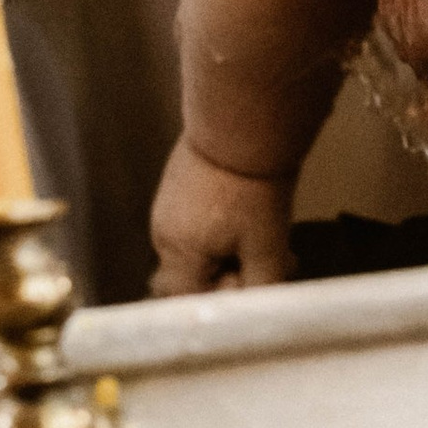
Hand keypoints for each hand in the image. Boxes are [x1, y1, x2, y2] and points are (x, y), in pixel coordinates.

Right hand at [150, 139, 295, 295]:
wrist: (245, 117)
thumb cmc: (254, 187)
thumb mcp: (265, 245)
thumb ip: (260, 286)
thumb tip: (260, 310)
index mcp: (177, 251)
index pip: (188, 302)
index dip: (223, 299)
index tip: (254, 277)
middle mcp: (162, 230)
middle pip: (191, 276)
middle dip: (227, 275)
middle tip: (265, 257)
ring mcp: (168, 202)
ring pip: (197, 248)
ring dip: (228, 249)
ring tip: (262, 231)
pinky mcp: (179, 181)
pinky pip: (196, 221)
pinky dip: (221, 226)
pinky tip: (250, 210)